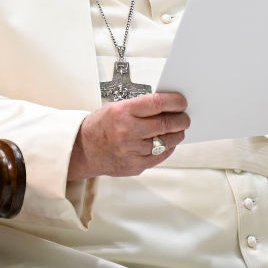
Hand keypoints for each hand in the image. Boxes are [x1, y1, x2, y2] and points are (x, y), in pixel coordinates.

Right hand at [68, 92, 188, 179]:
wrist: (82, 150)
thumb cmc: (100, 126)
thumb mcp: (116, 107)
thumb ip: (141, 107)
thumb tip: (168, 105)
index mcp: (122, 112)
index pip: (157, 103)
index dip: (175, 102)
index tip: (182, 102)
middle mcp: (127, 131)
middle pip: (165, 124)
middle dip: (181, 119)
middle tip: (185, 117)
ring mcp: (131, 150)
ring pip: (165, 141)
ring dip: (177, 134)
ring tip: (178, 129)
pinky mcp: (135, 166)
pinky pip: (159, 156)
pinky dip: (167, 148)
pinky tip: (168, 142)